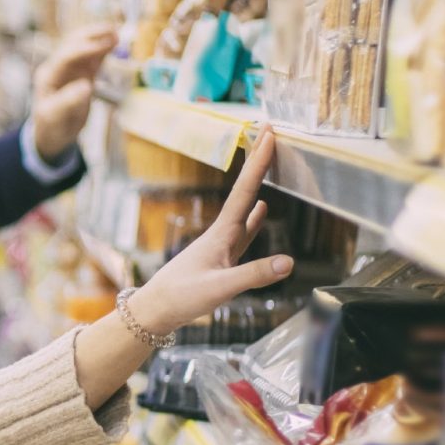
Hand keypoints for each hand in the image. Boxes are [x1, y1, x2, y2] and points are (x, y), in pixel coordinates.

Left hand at [30, 25, 118, 162]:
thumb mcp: (56, 118)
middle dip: (93, 36)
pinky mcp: (82, 74)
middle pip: (74, 44)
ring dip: (99, 38)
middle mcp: (59, 68)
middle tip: (112, 31)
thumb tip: (85, 86)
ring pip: (84, 47)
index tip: (103, 46)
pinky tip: (114, 42)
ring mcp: (71, 70)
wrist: (53, 135)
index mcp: (49, 76)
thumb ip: (68, 102)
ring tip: (116, 33)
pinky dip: (103, 49)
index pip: (67, 56)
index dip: (85, 49)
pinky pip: (93, 58)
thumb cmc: (51, 127)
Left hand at [127, 129, 292, 334]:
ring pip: (245, 208)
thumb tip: (288, 262)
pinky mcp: (220, 259)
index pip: (245, 191)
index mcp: (221, 234)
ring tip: (269, 165)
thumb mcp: (221, 288)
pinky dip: (255, 220)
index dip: (258, 162)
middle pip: (245, 191)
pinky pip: (243, 232)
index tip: (269, 134)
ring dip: (257, 186)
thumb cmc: (182, 297)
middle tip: (269, 134)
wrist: (155, 310)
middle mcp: (221, 233)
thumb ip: (255, 275)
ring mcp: (220, 245)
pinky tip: (262, 211)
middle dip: (258, 163)